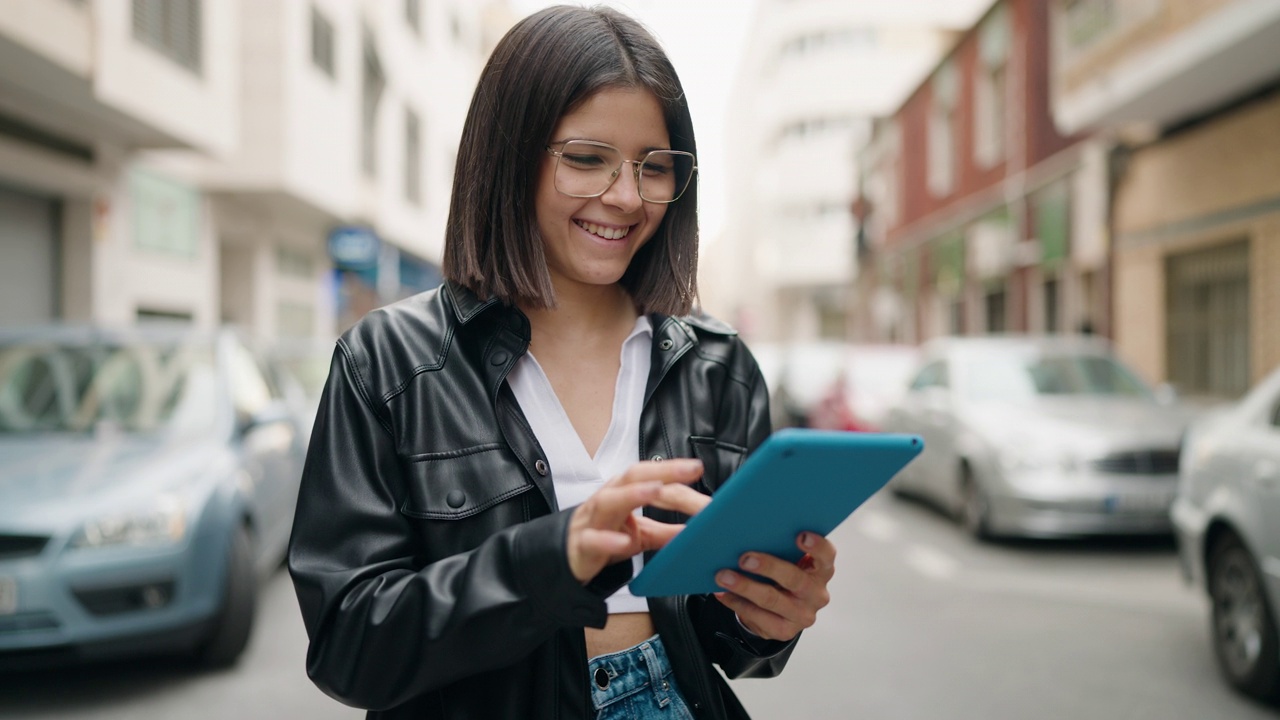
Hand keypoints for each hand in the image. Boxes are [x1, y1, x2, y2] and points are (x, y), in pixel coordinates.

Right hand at [567, 459, 709, 583]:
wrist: (567, 559)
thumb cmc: (603, 538)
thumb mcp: (641, 535)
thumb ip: (667, 531)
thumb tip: (699, 530)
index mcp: (623, 492)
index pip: (652, 478)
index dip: (678, 476)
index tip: (699, 471)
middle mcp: (608, 499)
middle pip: (633, 477)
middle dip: (662, 470)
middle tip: (690, 469)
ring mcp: (592, 520)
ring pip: (609, 500)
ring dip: (633, 494)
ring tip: (656, 490)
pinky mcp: (581, 545)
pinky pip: (592, 540)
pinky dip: (608, 540)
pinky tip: (624, 542)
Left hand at [713, 531, 835, 641]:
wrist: (780, 612)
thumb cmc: (783, 574)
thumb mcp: (789, 561)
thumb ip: (781, 546)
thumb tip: (749, 530)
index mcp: (821, 570)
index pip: (826, 556)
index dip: (817, 546)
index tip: (800, 535)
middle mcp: (817, 593)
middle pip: (794, 578)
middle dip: (768, 566)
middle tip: (744, 558)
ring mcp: (802, 615)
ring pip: (771, 599)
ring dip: (744, 586)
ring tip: (723, 576)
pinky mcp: (785, 630)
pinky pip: (758, 616)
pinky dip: (737, 602)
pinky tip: (723, 593)